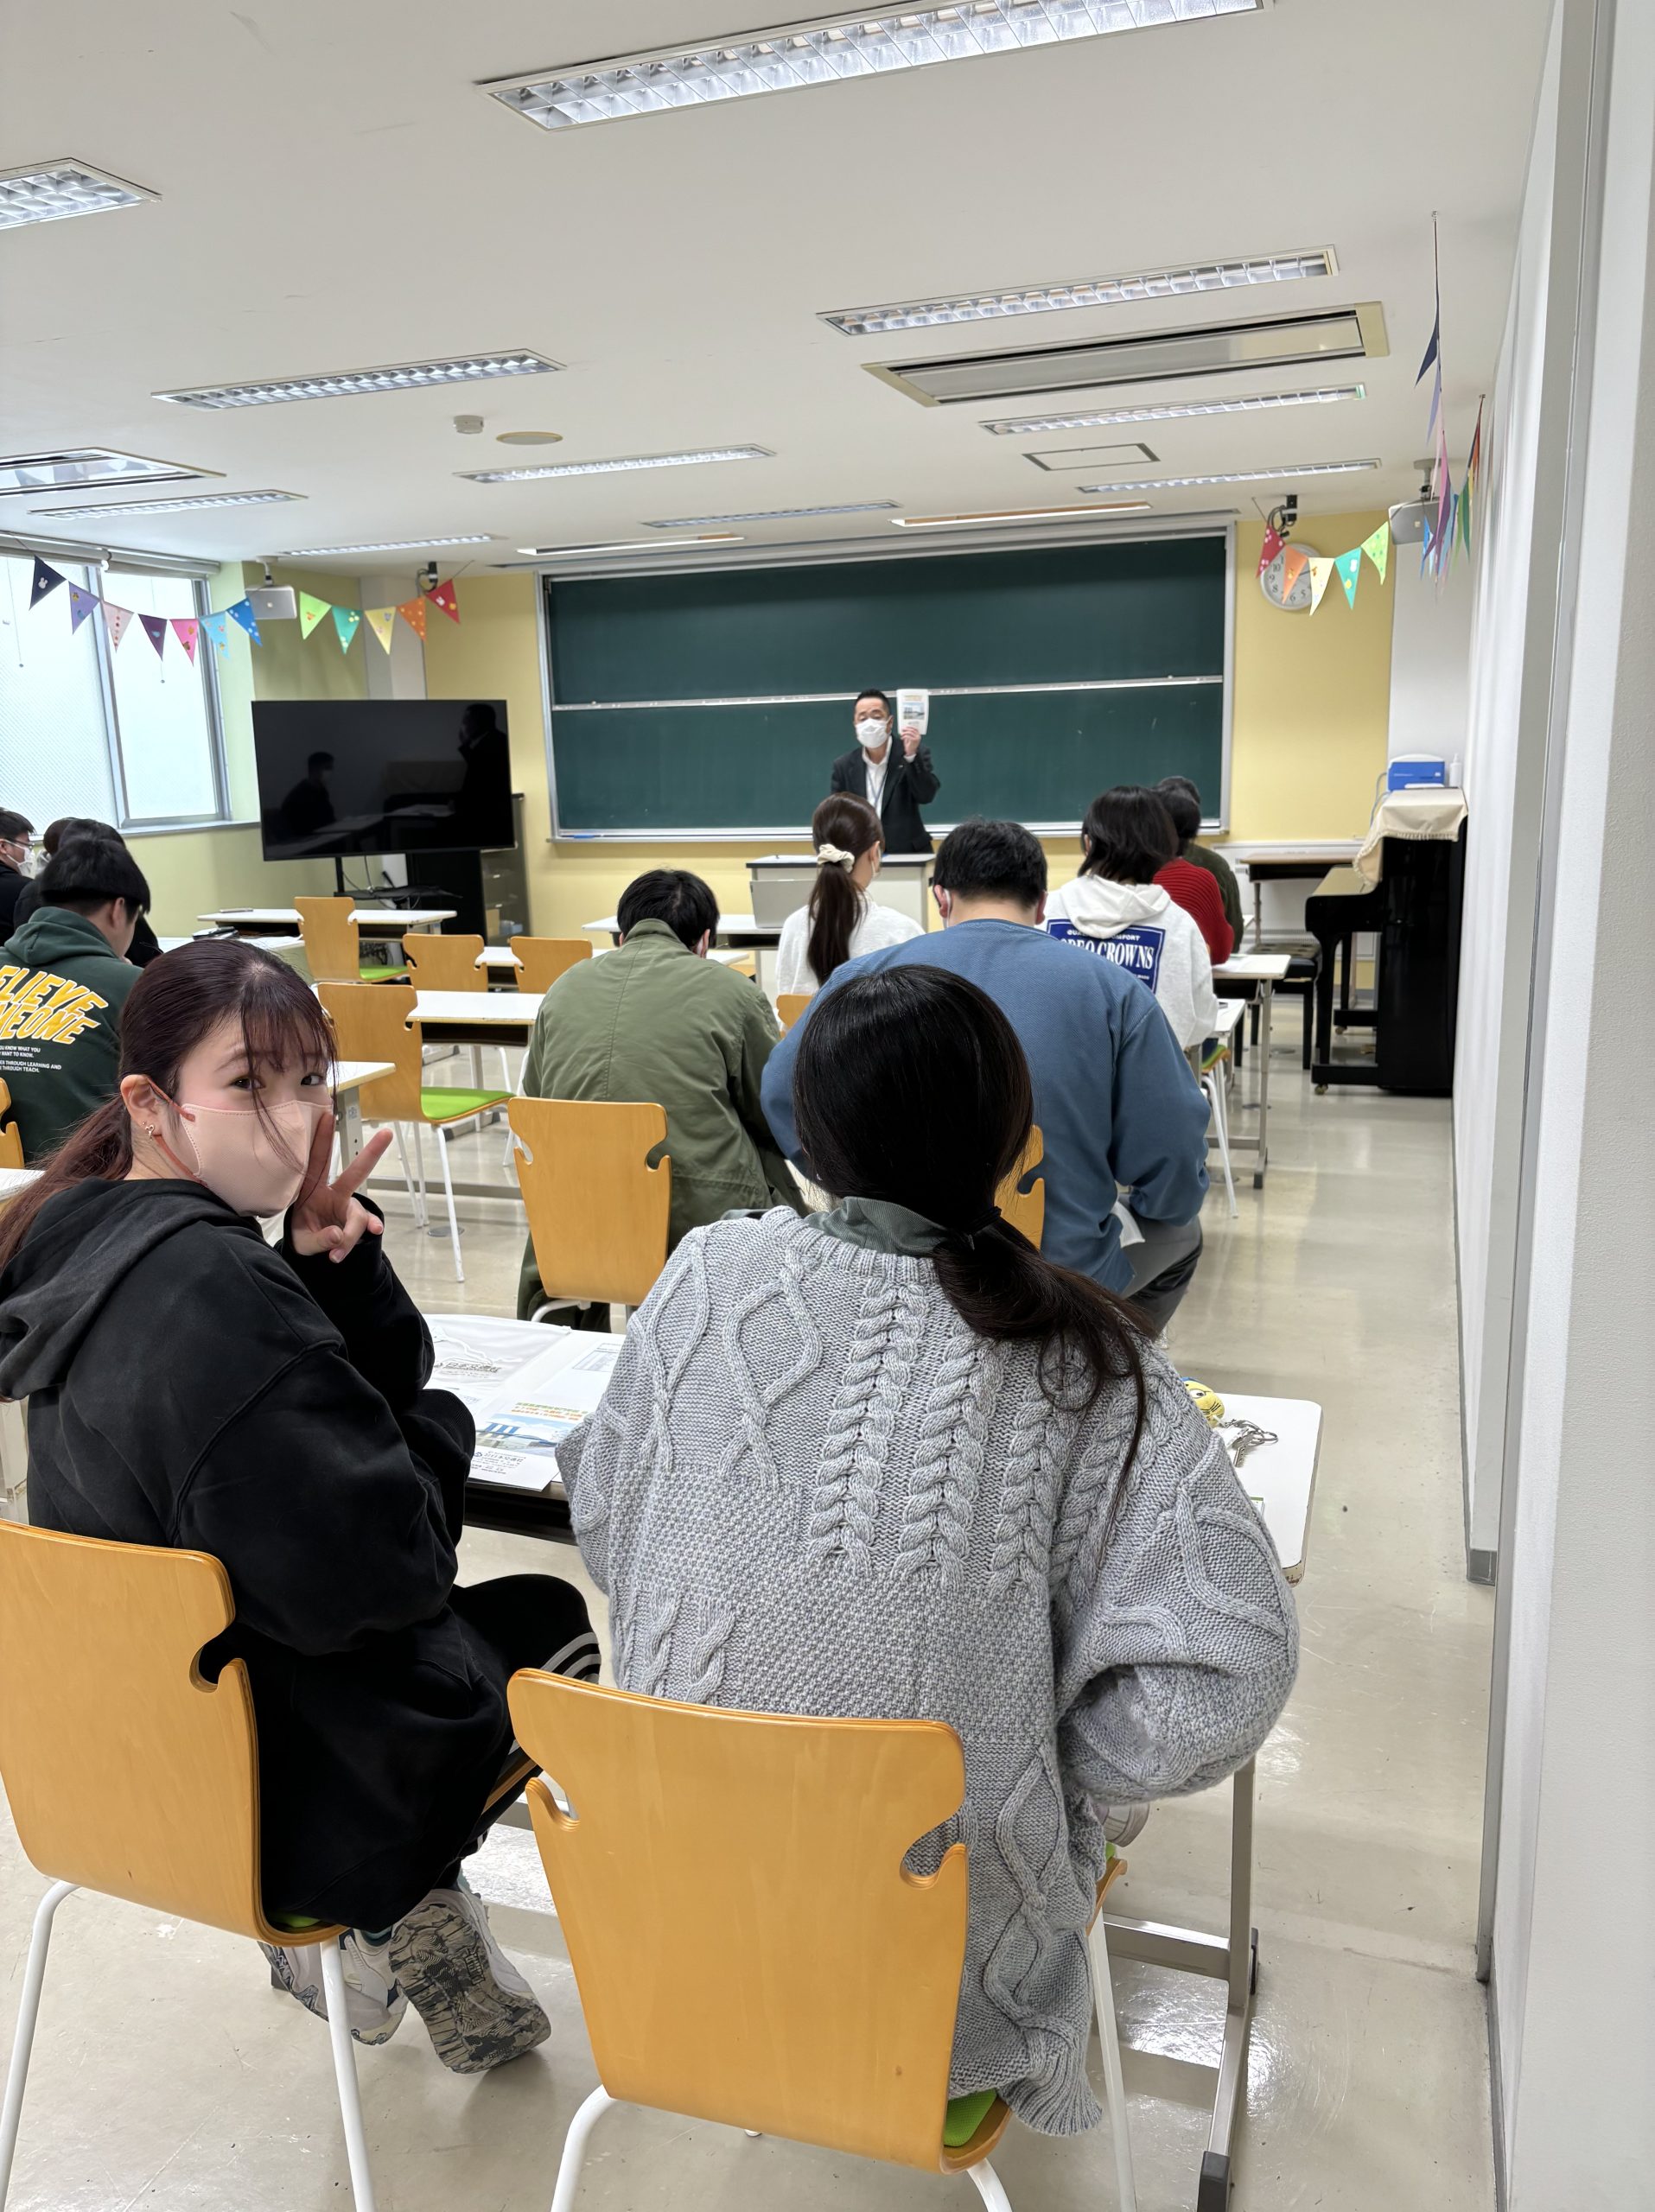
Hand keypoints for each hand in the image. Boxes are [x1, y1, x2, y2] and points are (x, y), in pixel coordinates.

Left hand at [289, 1113, 392, 1262]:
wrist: (313, 1250)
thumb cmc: (303, 1235)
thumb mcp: (303, 1241)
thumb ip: (319, 1239)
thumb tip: (339, 1235)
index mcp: (313, 1189)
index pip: (318, 1161)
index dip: (323, 1140)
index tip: (328, 1116)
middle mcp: (335, 1194)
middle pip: (356, 1172)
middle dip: (371, 1153)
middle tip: (387, 1134)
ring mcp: (348, 1207)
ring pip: (357, 1216)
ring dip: (350, 1234)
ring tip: (335, 1256)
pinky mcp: (357, 1221)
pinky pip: (364, 1227)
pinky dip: (361, 1236)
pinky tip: (366, 1238)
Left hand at [900, 723, 921, 756]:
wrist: (911, 752)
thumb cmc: (909, 745)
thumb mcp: (909, 738)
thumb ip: (908, 733)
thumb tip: (904, 729)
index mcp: (918, 735)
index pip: (915, 728)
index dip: (910, 727)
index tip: (905, 727)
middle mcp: (918, 736)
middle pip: (912, 730)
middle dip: (906, 729)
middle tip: (902, 730)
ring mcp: (917, 738)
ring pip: (909, 732)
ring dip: (904, 733)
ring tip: (901, 735)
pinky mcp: (914, 741)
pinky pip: (908, 736)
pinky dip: (904, 736)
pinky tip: (902, 738)